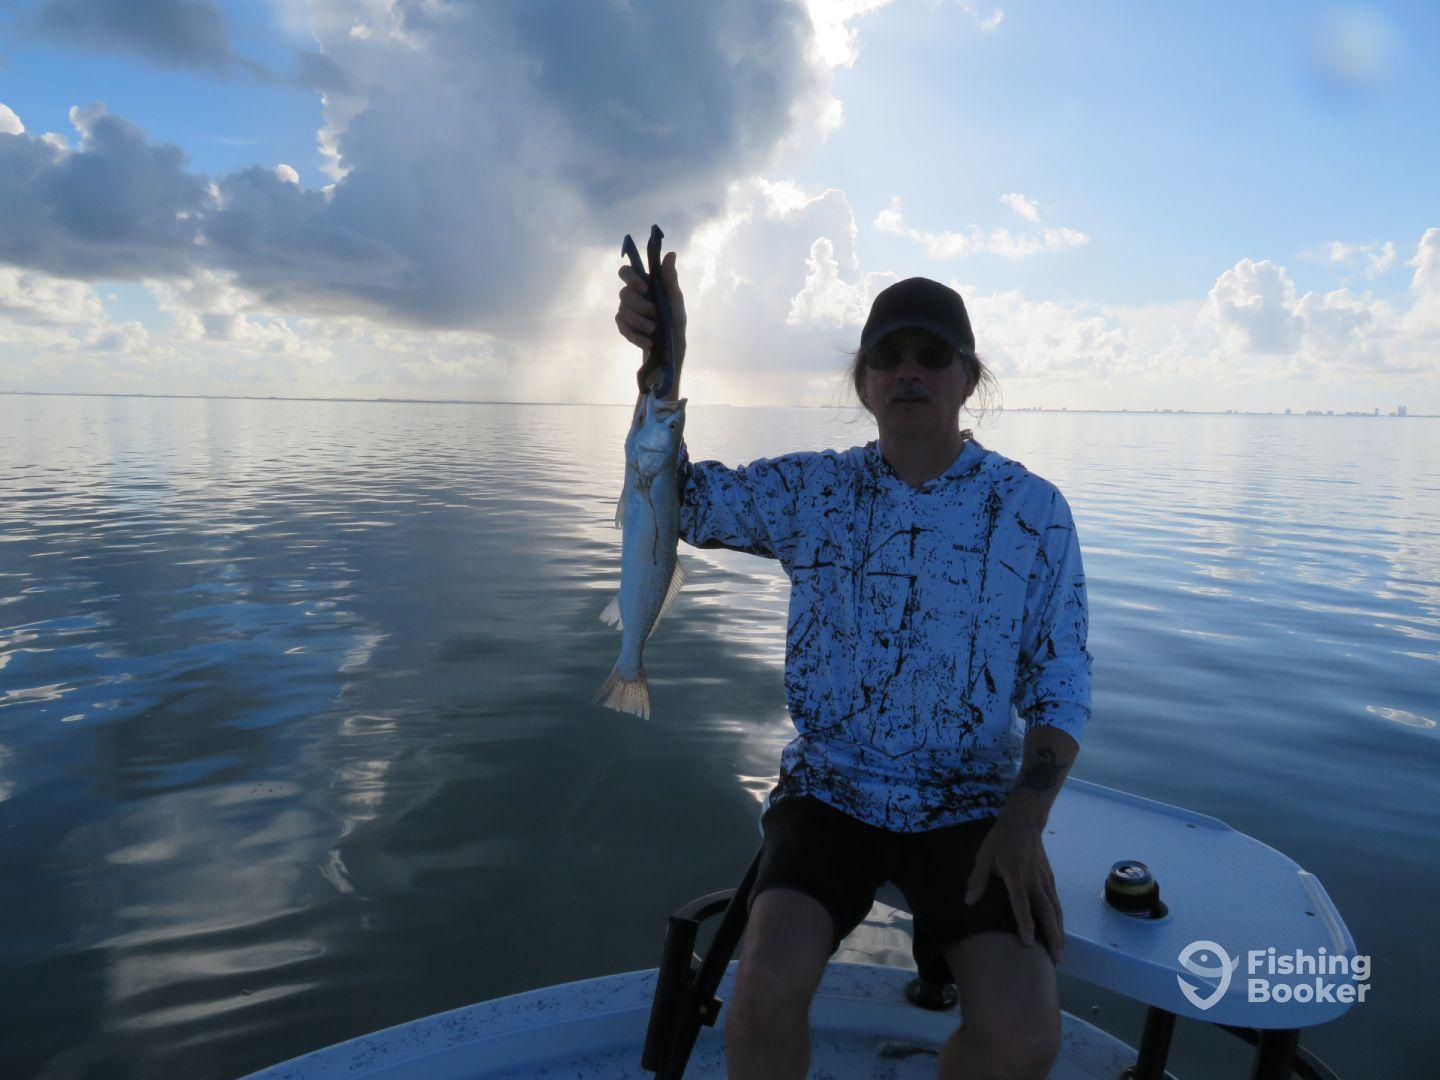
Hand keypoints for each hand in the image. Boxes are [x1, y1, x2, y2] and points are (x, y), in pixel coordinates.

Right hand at [616, 250, 686, 393]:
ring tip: (653, 331)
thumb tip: (671, 254)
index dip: (631, 278)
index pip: (626, 272)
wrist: (671, 349)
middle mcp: (632, 295)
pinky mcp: (623, 327)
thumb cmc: (674, 320)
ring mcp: (625, 311)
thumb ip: (670, 279)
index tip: (643, 288)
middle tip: (654, 313)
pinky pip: (623, 328)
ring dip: (638, 322)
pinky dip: (636, 336)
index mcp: (643, 284)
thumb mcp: (675, 301)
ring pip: (623, 312)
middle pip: (624, 293)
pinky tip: (648, 342)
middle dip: (639, 305)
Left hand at [964, 812, 1065, 964]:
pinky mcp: (1050, 878)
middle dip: (1051, 935)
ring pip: (1055, 908)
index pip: (1021, 902)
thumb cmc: (1000, 840)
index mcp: (1016, 875)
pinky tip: (1059, 930)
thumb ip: (978, 879)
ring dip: (1059, 930)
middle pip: (1046, 910)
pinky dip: (1059, 918)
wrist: (1023, 822)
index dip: (1025, 922)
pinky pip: (1056, 901)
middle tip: (1055, 958)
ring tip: (1060, 952)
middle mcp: (1034, 880)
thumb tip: (969, 902)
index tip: (1029, 942)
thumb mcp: (983, 856)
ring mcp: (1044, 879)